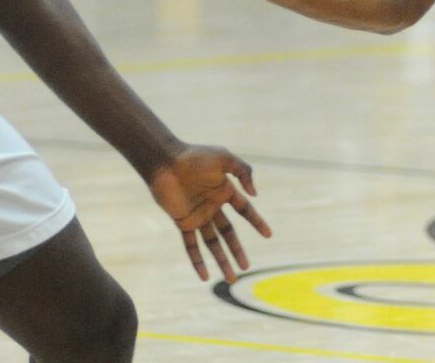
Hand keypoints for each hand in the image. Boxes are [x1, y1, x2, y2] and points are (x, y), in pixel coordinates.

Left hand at [148, 146, 269, 281]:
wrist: (166, 161)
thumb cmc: (195, 156)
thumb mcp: (225, 158)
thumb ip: (244, 172)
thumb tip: (255, 195)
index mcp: (224, 191)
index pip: (245, 210)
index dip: (257, 222)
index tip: (268, 235)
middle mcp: (212, 206)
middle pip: (229, 233)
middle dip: (238, 251)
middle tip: (247, 268)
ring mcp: (198, 216)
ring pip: (212, 243)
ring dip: (222, 260)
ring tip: (231, 278)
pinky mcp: (183, 222)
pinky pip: (191, 245)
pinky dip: (197, 261)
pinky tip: (204, 276)